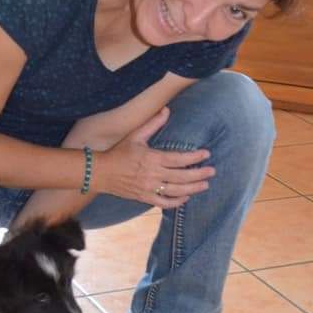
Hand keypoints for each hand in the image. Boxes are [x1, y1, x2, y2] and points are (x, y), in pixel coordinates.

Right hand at [92, 107, 214, 206]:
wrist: (101, 173)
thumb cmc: (119, 153)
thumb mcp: (135, 136)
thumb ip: (153, 124)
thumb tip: (166, 109)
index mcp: (152, 158)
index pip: (179, 159)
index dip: (194, 157)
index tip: (206, 154)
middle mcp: (153, 175)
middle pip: (182, 176)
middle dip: (199, 174)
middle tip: (212, 171)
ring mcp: (149, 188)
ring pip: (176, 191)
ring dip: (193, 189)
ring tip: (205, 185)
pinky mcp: (144, 198)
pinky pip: (164, 203)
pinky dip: (176, 202)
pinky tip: (186, 198)